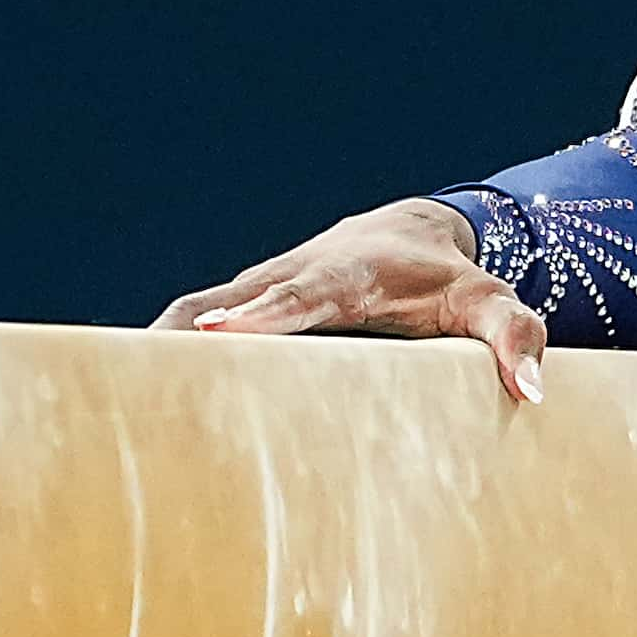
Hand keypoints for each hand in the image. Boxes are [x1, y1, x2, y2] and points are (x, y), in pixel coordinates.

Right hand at [150, 197, 548, 404]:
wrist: (412, 236)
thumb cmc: (451, 280)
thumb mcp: (492, 301)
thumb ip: (518, 337)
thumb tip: (531, 393)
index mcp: (347, 275)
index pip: (301, 296)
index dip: (262, 315)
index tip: (220, 335)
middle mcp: (292, 275)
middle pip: (228, 304)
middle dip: (188, 337)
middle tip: (140, 378)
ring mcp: (260, 287)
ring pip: (195, 312)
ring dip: (155, 349)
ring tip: (106, 400)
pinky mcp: (242, 302)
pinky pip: (190, 323)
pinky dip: (158, 352)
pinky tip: (125, 398)